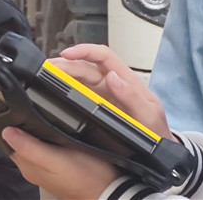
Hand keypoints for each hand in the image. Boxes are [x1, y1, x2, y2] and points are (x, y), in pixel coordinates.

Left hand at [0, 82, 118, 198]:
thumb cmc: (86, 177)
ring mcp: (33, 157)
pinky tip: (6, 115)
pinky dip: (7, 119)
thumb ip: (32, 148)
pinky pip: (18, 133)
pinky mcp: (44, 155)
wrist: (106, 192)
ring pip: (5, 129)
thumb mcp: (59, 162)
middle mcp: (25, 158)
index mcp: (25, 158)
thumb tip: (6, 131)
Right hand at [53, 44, 175, 141]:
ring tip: (45, 77)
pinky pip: (77, 92)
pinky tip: (53, 90)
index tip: (67, 54)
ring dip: (62, 74)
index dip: (85, 51)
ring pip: (79, 77)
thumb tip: (113, 77)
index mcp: (126, 80)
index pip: (103, 56)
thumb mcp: (149, 116)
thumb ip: (133, 97)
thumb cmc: (156, 132)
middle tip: (47, 70)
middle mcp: (112, 83)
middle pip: (85, 66)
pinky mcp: (95, 106)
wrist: (157, 152)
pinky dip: (64, 88)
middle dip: (65, 64)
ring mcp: (102, 94)